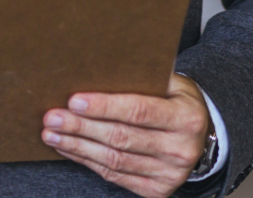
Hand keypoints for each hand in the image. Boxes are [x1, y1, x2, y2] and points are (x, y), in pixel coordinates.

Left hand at [41, 74, 210, 197]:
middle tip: (52, 117)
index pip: (138, 111)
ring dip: (78, 146)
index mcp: (186, 117)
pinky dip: (88, 161)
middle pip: (121, 138)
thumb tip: (96, 66)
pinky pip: (115, 176)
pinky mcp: (157, 190)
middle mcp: (180, 150)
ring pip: (114, 160)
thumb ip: (141, 77)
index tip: (74, 101)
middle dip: (81, 127)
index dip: (104, 106)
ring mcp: (170, 174)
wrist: (201, 134)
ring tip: (51, 134)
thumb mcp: (170, 81)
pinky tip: (69, 149)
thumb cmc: (176, 99)